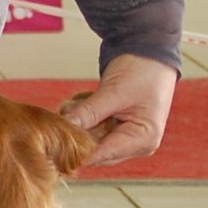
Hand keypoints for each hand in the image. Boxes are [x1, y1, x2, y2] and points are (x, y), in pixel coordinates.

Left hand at [60, 54, 176, 168]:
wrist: (150, 53)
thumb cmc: (142, 72)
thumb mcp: (114, 92)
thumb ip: (89, 112)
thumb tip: (65, 127)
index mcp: (143, 140)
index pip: (103, 154)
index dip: (78, 150)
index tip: (57, 139)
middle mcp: (137, 145)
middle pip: (96, 150)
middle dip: (78, 131)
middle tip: (67, 110)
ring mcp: (127, 137)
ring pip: (91, 139)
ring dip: (80, 122)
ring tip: (81, 99)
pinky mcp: (117, 128)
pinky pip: (93, 129)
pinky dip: (84, 116)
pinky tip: (85, 99)